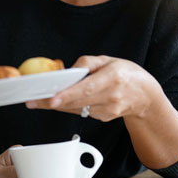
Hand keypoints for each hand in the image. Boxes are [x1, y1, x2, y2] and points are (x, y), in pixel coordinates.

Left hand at [25, 55, 162, 120]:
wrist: (145, 95)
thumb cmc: (125, 73)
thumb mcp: (108, 60)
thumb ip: (86, 63)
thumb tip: (68, 71)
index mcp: (112, 78)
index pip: (86, 88)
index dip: (68, 95)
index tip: (51, 99)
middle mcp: (111, 96)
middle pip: (77, 102)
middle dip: (52, 102)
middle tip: (32, 100)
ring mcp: (108, 110)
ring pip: (76, 109)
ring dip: (56, 105)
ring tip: (37, 100)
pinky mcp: (104, 117)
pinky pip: (81, 112)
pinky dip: (69, 106)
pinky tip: (58, 101)